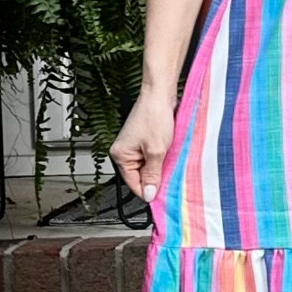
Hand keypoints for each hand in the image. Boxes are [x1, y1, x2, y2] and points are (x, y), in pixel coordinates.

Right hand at [111, 88, 175, 202]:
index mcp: (121, 156)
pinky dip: (161, 157)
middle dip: (156, 177)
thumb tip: (149, 194)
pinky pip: (152, 156)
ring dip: (160, 166)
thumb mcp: (156, 151)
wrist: (160, 93)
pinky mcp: (144, 140)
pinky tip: (169, 153)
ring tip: (169, 159)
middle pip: (140, 176)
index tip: (162, 197)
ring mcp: (134, 146)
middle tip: (170, 176)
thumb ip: (153, 175)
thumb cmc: (154, 115)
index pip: (133, 184)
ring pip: (148, 166)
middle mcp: (124, 151)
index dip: (149, 192)